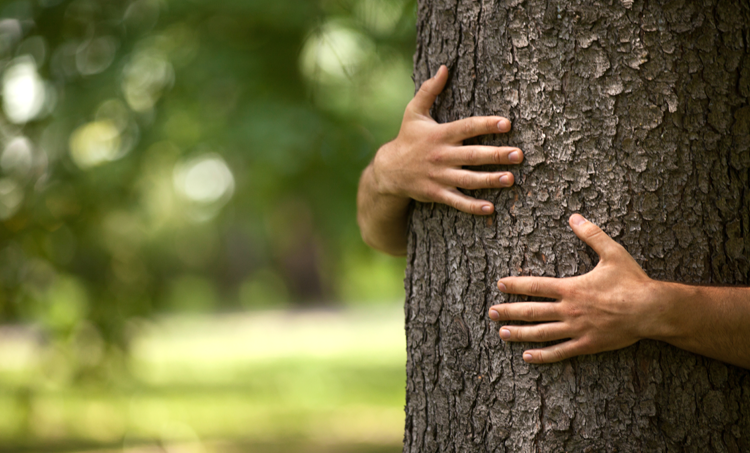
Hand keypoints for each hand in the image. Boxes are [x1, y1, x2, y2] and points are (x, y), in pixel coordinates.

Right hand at [371, 65, 522, 214]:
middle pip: (473, 155)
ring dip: (490, 180)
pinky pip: (457, 201)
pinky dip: (472, 206)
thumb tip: (444, 68)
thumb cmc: (407, 138)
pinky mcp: (437, 193)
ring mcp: (439, 176)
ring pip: (468, 179)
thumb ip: (428, 90)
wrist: (388, 170)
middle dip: (496, 155)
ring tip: (511, 179)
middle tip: (519, 155)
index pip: (467, 127)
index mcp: (440, 134)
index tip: (507, 123)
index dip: (486, 124)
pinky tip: (490, 208)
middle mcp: (441, 155)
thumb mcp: (413, 112)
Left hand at [489, 214, 662, 363]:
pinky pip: (560, 351)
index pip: (535, 286)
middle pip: (532, 311)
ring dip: (519, 333)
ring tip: (502, 333)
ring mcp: (576, 329)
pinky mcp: (587, 345)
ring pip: (541, 333)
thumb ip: (591, 234)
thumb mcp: (612, 252)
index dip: (515, 285)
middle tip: (491, 313)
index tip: (500, 285)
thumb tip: (574, 216)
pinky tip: (527, 356)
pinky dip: (543, 355)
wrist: (651, 310)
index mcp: (571, 288)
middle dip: (509, 311)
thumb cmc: (632, 281)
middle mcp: (569, 310)